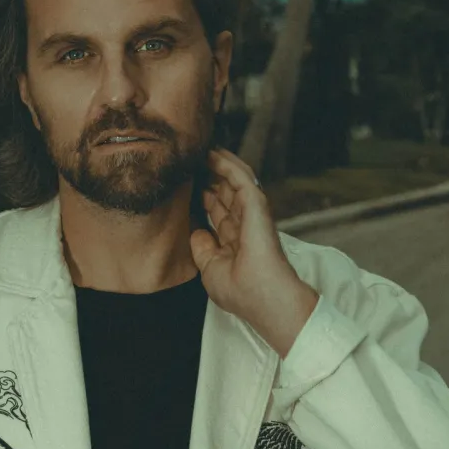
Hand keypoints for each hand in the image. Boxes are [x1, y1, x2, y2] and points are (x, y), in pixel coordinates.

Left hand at [190, 148, 318, 356]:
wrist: (264, 299)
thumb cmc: (242, 293)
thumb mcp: (210, 270)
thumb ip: (202, 249)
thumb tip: (196, 230)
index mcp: (235, 239)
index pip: (216, 210)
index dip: (201, 194)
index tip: (184, 181)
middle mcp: (244, 223)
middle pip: (223, 191)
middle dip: (206, 174)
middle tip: (188, 158)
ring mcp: (252, 212)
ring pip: (233, 179)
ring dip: (216, 163)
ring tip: (199, 148)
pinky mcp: (257, 205)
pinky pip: (240, 177)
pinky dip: (226, 164)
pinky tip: (212, 153)